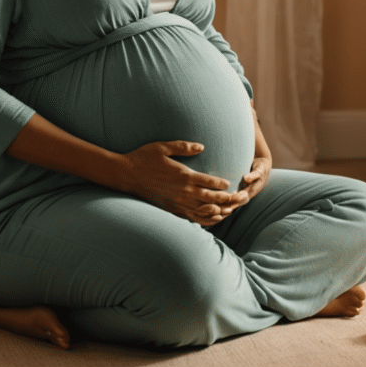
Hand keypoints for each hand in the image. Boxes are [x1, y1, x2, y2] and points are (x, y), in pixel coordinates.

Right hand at [118, 141, 244, 225]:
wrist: (126, 175)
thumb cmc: (144, 157)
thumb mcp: (163, 147)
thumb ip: (184, 147)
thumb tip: (202, 146)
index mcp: (184, 175)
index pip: (210, 182)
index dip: (223, 184)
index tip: (231, 183)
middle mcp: (183, 192)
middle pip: (212, 199)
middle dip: (228, 199)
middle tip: (239, 199)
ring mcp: (177, 203)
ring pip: (204, 211)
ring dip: (219, 211)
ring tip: (230, 210)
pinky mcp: (171, 210)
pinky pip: (192, 218)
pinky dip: (204, 219)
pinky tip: (212, 219)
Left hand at [235, 101, 272, 203]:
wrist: (248, 156)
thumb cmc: (247, 143)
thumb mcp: (250, 131)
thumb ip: (249, 119)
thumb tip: (248, 101)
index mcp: (263, 165)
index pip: (260, 171)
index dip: (253, 175)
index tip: (246, 177)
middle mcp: (259, 179)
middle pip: (253, 189)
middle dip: (245, 193)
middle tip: (235, 196)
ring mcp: (252, 188)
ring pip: (245, 198)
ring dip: (236, 203)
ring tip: (227, 207)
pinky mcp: (243, 193)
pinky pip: (237, 202)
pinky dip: (231, 206)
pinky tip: (221, 211)